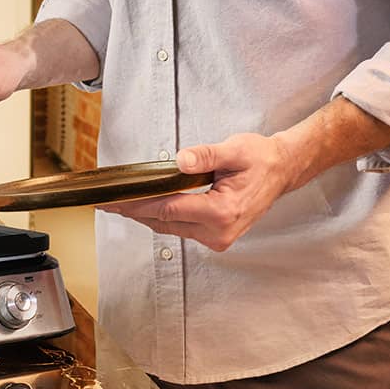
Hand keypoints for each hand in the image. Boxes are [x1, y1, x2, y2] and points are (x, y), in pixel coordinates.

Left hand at [101, 134, 298, 251]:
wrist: (282, 171)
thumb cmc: (260, 159)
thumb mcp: (235, 150)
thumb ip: (206, 155)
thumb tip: (180, 161)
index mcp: (223, 211)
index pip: (169, 209)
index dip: (138, 204)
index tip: (115, 200)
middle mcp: (220, 231)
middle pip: (165, 223)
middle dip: (135, 212)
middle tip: (107, 203)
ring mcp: (219, 238)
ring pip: (171, 229)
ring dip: (146, 217)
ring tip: (120, 205)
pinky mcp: (217, 237)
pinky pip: (181, 229)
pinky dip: (162, 218)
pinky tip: (147, 208)